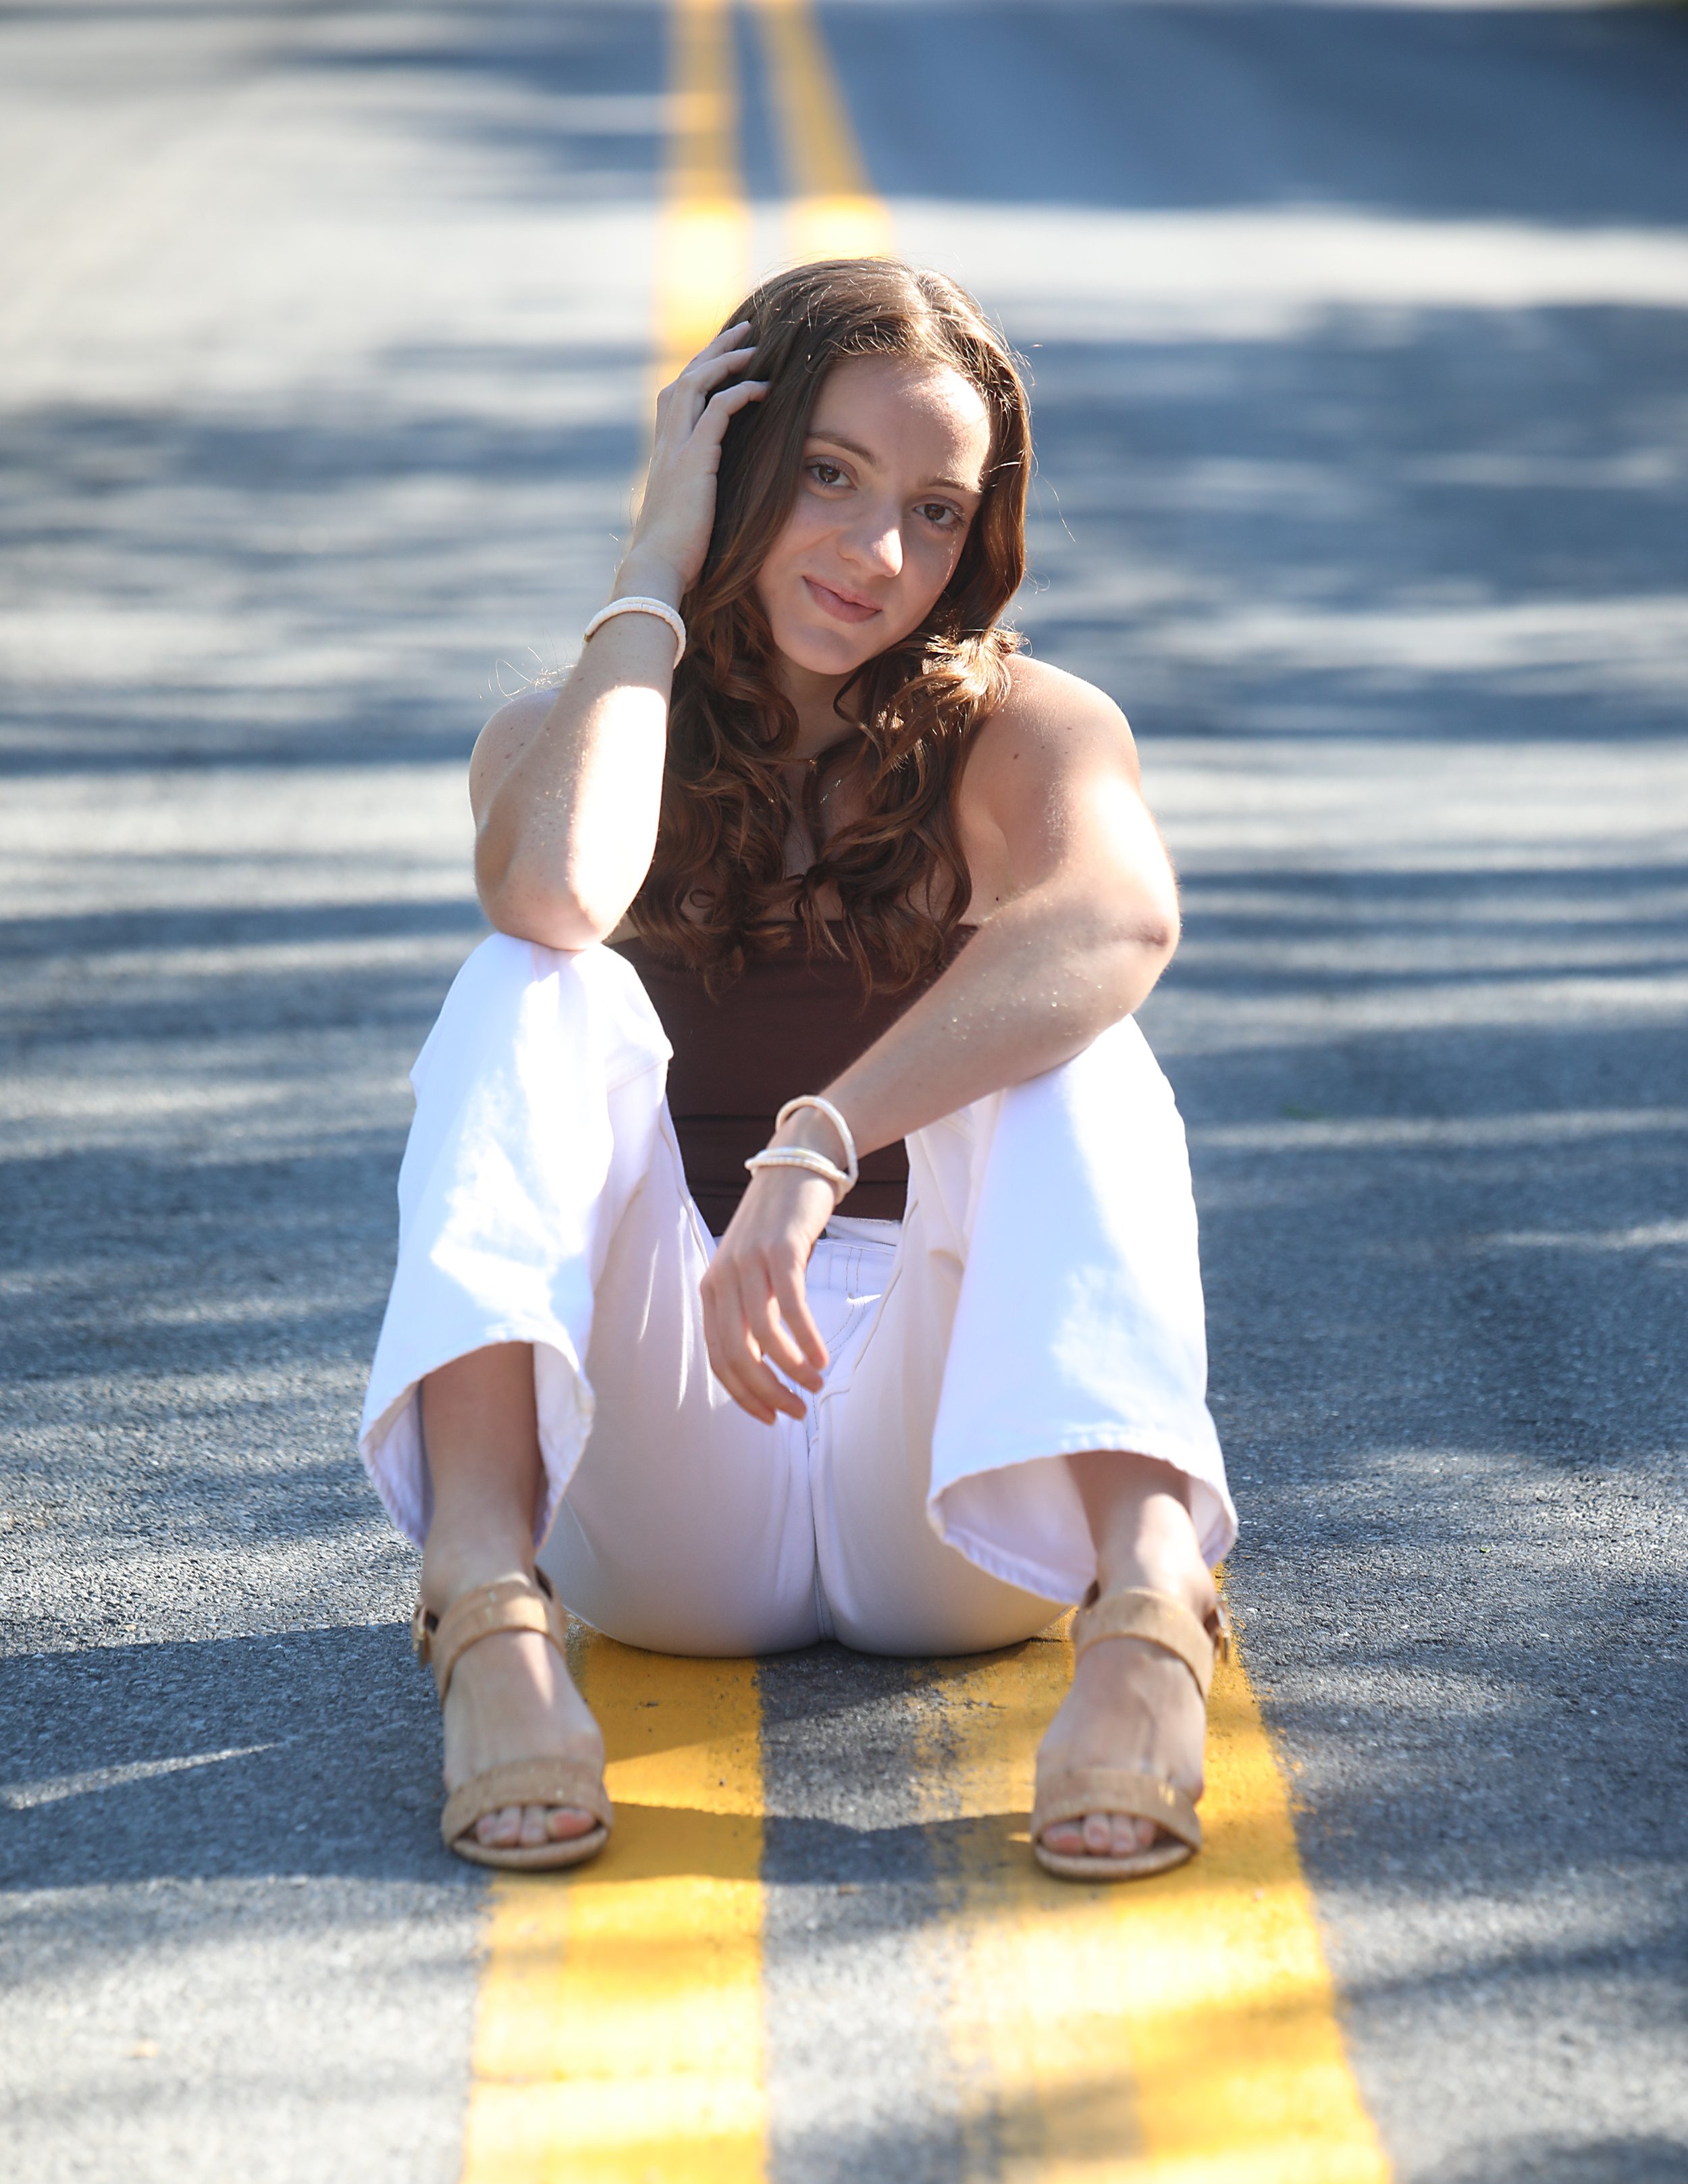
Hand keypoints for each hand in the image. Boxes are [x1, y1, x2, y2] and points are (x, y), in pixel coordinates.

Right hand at [620, 323, 767, 601]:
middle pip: (686, 378)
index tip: (724, 356)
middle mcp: (666, 444)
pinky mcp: (693, 461)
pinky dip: (739, 393)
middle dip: (714, 350)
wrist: (656, 569)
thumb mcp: (687, 514)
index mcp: (664, 454)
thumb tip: (715, 499)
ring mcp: (676, 450)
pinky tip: (763, 387)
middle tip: (743, 330)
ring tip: (754, 345)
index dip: (701, 371)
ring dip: (726, 360)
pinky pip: (717, 411)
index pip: (679, 397)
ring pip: (697, 384)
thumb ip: (697, 494)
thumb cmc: (674, 553)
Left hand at [700, 1161, 834, 1424]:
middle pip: (736, 1354)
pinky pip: (791, 1306)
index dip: (743, 1395)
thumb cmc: (780, 1225)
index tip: (771, 1417)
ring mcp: (748, 1262)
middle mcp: (722, 1277)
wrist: (796, 1162)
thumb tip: (767, 1367)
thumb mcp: (756, 1272)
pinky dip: (805, 1339)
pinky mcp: (779, 1249)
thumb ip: (752, 1313)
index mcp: (712, 1289)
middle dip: (767, 1392)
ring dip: (790, 1370)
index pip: (718, 1358)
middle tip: (797, 1411)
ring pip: (762, 1335)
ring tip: (815, 1386)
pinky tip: (821, 1358)